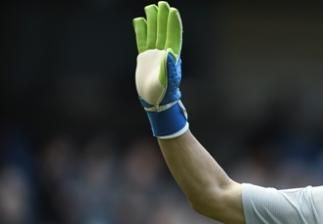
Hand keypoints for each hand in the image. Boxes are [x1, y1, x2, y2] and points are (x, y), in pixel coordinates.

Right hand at [132, 1, 187, 137]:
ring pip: (153, 34)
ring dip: (153, 22)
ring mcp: (153, 55)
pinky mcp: (144, 59)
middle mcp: (164, 54)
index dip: (172, 24)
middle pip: (163, 32)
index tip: (172, 11)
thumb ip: (169, 68)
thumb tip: (170, 53)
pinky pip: (142, 41)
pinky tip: (139, 21)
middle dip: (162, 19)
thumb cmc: (164, 95)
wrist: (155, 103)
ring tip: (151, 8)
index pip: (173, 37)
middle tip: (162, 4)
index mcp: (171, 58)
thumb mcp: (168, 82)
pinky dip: (141, 31)